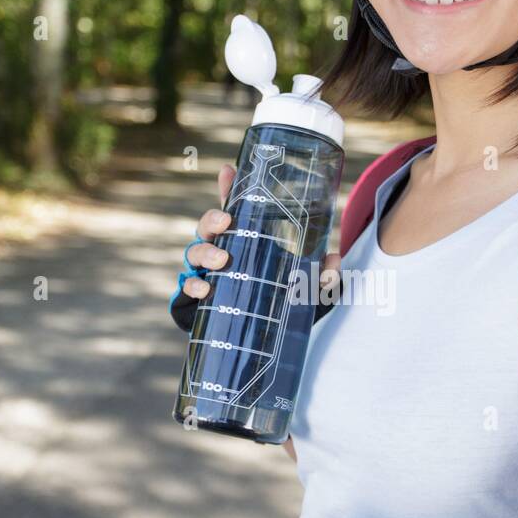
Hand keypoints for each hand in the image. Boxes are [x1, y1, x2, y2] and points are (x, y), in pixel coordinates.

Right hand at [170, 164, 342, 331]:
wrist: (257, 346)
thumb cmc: (278, 308)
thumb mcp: (305, 294)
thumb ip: (319, 278)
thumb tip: (332, 261)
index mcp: (243, 243)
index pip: (234, 210)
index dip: (229, 188)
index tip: (230, 171)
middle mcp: (221, 253)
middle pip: (208, 227)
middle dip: (212, 220)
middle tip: (226, 222)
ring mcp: (205, 275)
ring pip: (194, 253)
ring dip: (204, 253)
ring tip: (220, 261)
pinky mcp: (195, 300)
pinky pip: (186, 288)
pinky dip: (192, 287)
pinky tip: (204, 290)